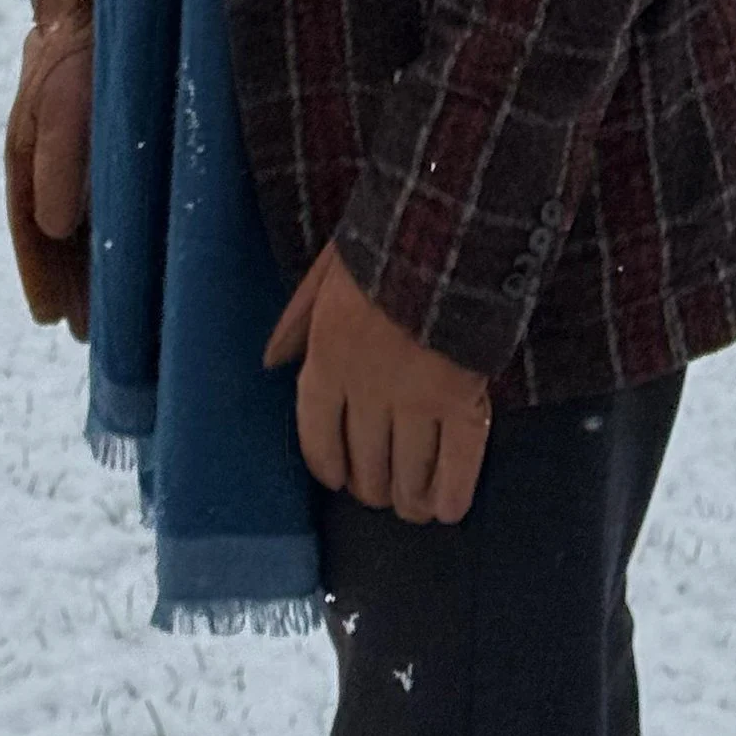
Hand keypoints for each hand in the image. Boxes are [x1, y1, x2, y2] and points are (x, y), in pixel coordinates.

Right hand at [3, 0, 92, 338]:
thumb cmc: (85, 38)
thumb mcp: (65, 94)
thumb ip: (60, 156)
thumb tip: (56, 228)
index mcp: (28, 140)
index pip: (28, 219)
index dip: (38, 270)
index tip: (50, 318)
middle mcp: (51, 145)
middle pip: (54, 227)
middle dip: (67, 279)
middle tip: (86, 333)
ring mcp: (86, 138)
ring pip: (82, 215)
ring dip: (88, 264)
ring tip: (103, 316)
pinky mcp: (119, 130)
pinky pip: (107, 192)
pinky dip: (110, 229)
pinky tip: (131, 258)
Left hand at [264, 243, 491, 524]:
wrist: (447, 226)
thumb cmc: (382, 244)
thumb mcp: (324, 271)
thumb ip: (296, 321)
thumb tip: (271, 363)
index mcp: (327, 360)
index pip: (317, 437)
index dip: (327, 464)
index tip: (337, 477)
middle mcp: (367, 392)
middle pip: (365, 465)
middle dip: (371, 485)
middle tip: (380, 488)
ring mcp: (417, 402)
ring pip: (408, 476)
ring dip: (408, 498)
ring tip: (413, 504)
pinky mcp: (464, 403)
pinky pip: (458, 467)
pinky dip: (451, 495)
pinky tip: (447, 509)